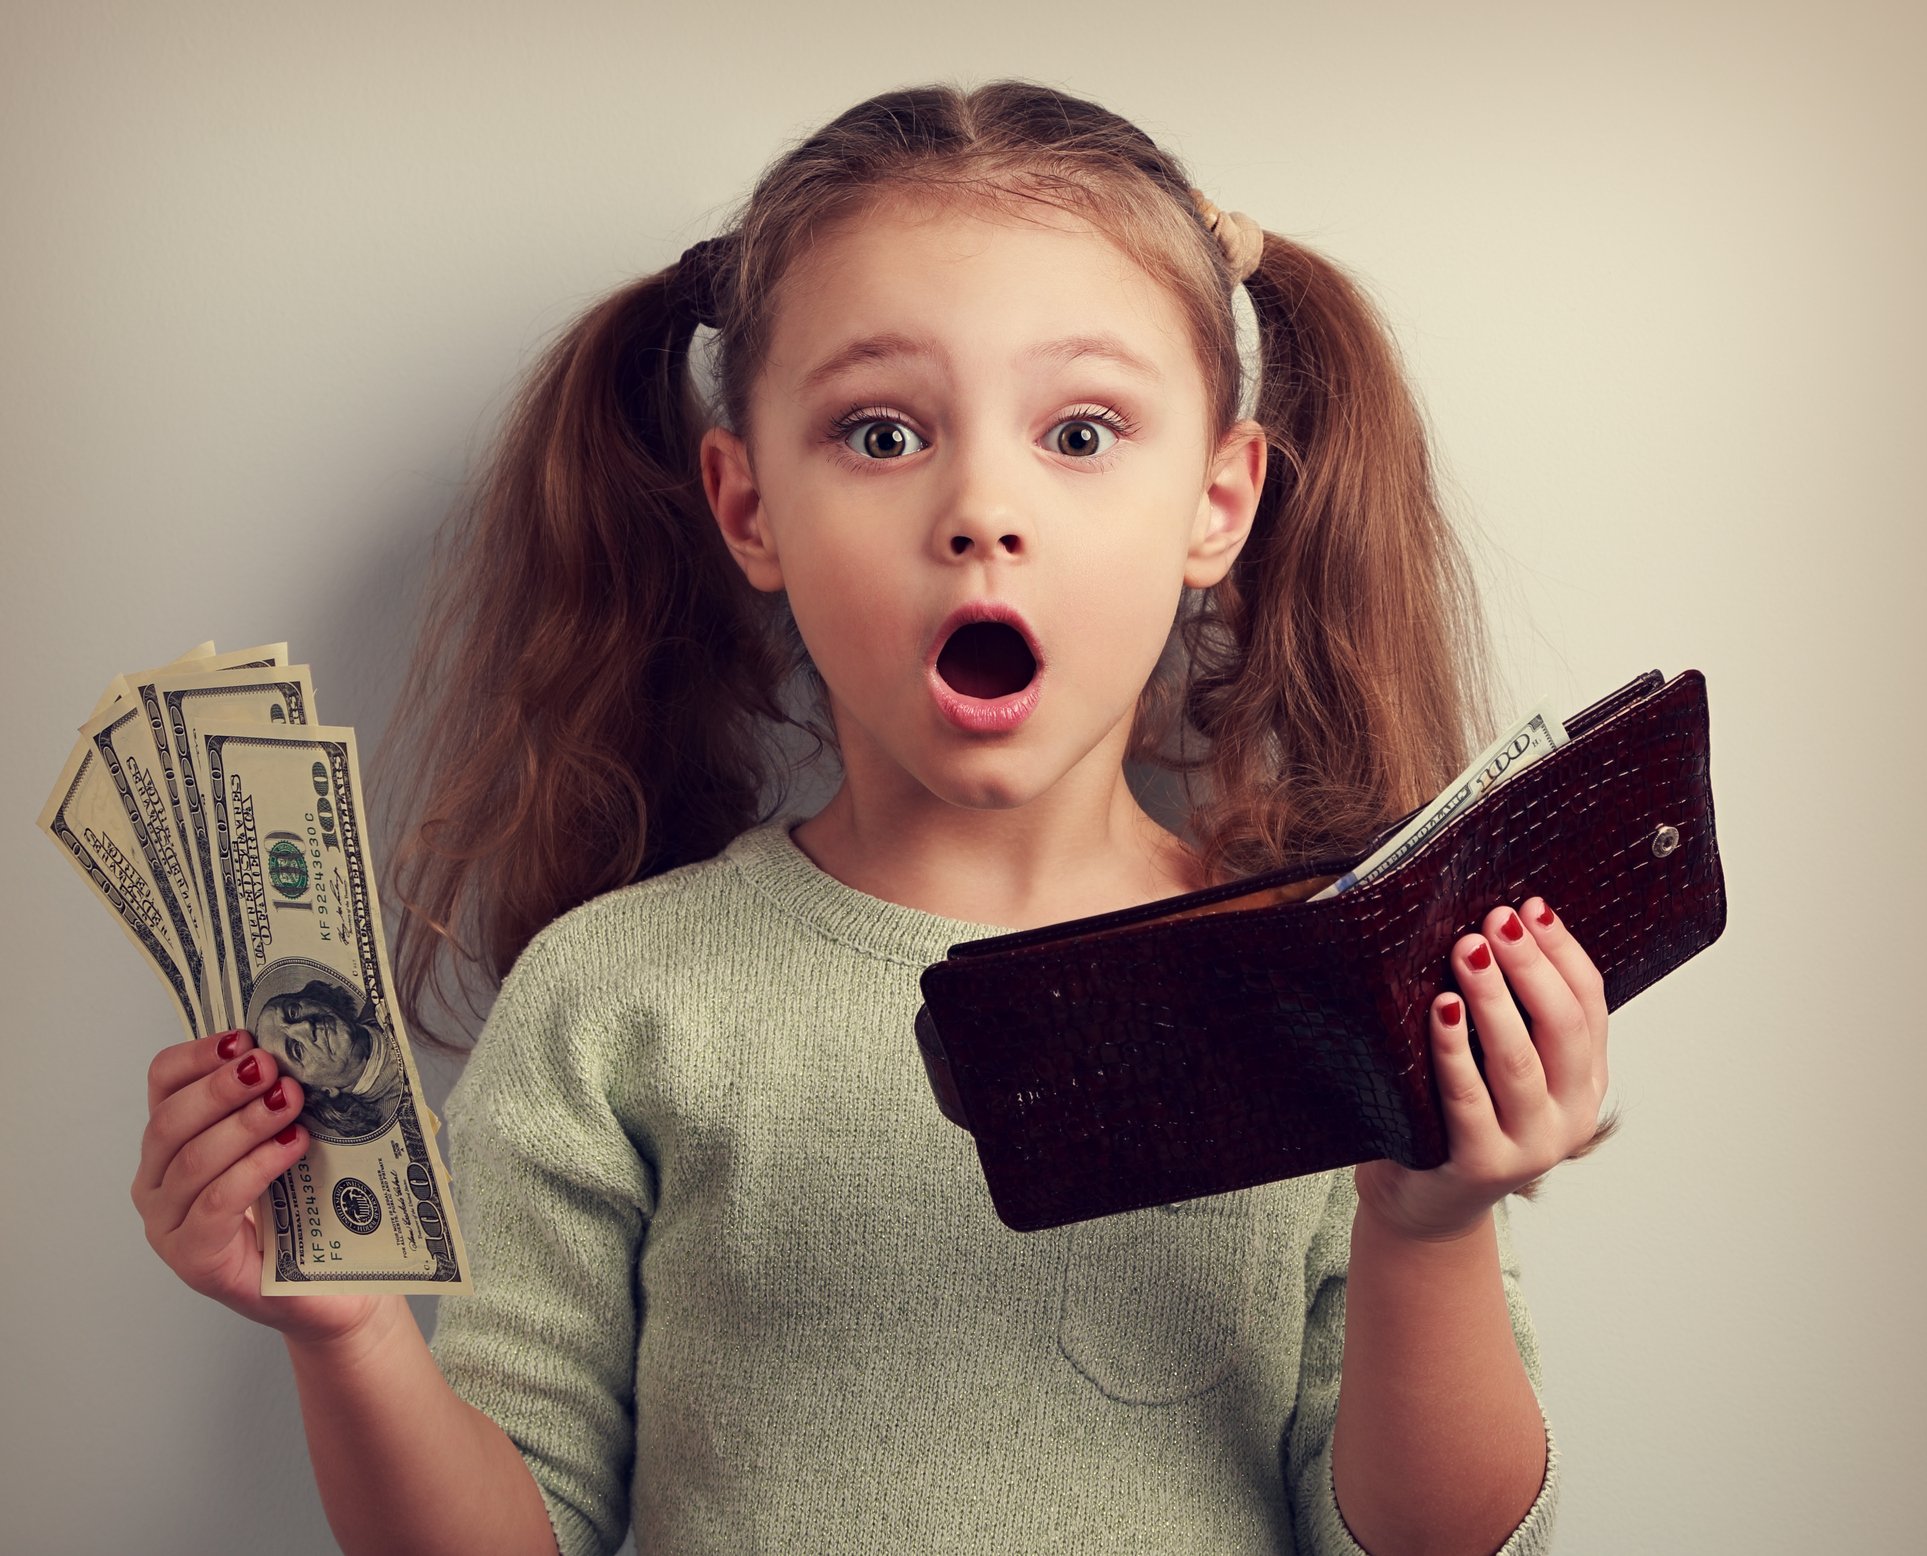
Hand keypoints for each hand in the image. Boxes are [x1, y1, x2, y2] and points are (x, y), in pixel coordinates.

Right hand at [133, 1028, 392, 1347]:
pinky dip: (255, 1168)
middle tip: (272, 1068)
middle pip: (170, 1120)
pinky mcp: (195, 1259)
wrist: (335, 1288)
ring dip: (244, 1124)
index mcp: (174, 1142)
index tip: (243, 1037)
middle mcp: (159, 1182)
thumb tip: (307, 1045)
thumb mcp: (292, 1139)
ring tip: (290, 1102)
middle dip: (223, 1088)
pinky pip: (216, 1203)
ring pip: (193, 1160)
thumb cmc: (311, 1210)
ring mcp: (170, 1225)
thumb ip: (283, 1098)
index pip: (162, 1083)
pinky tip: (291, 1147)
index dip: (197, 1056)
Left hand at [1354, 895, 1610, 1242]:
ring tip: (1467, 952)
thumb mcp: (1497, 1061)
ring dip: (1493, 999)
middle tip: (1494, 921)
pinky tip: (1440, 1009)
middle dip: (1529, 967)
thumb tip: (1493, 928)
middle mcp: (1569, 1115)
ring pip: (1518, 1060)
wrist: (1424, 1199)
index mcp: (1585, 1081)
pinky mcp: (1483, 1166)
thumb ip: (1510, 1012)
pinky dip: (1453, 1049)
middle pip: (1562, 1027)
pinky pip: (1467, 1098)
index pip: (1589, 1004)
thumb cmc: (1455, 1113)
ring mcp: (1530, 1146)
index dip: (1562, 952)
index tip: (1530, 906)